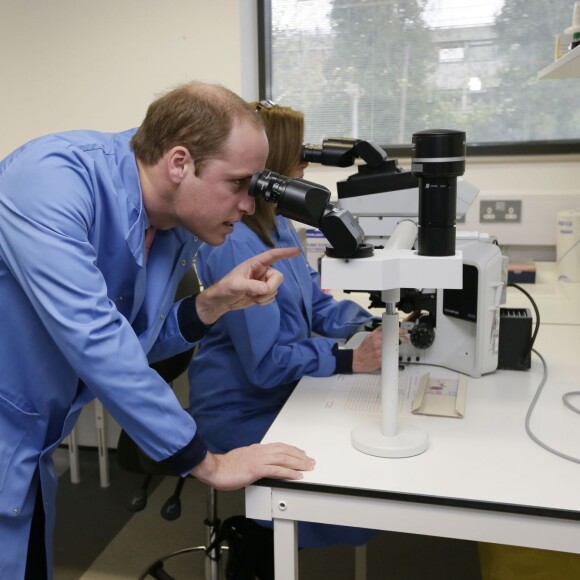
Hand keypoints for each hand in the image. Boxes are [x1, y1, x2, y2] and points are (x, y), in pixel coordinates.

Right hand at [190, 443, 315, 490]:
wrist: (214, 468)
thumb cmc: (225, 467)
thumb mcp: (242, 459)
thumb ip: (253, 459)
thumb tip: (260, 464)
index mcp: (257, 449)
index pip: (279, 447)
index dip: (292, 450)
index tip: (301, 453)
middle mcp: (260, 452)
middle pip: (285, 451)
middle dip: (299, 456)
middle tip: (310, 460)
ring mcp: (259, 459)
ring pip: (284, 458)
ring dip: (298, 463)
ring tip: (308, 467)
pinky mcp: (256, 469)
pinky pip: (277, 470)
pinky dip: (289, 472)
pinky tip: (297, 475)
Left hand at [195, 246, 300, 324]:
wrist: (221, 301)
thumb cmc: (225, 288)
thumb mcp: (235, 285)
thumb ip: (251, 285)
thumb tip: (266, 288)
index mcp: (255, 264)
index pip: (272, 255)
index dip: (285, 252)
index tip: (297, 251)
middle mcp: (261, 271)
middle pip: (278, 277)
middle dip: (271, 287)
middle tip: (258, 294)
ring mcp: (263, 282)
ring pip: (275, 289)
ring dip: (264, 296)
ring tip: (251, 296)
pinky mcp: (263, 292)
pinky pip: (272, 296)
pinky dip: (264, 301)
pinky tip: (253, 300)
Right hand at [352, 326, 408, 372]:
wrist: (357, 360)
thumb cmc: (363, 349)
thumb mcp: (369, 336)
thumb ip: (379, 331)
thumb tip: (387, 326)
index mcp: (375, 336)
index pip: (389, 330)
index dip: (398, 330)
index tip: (403, 331)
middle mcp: (378, 343)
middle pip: (393, 339)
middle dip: (401, 339)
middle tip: (405, 339)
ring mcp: (380, 352)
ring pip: (393, 348)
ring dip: (397, 347)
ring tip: (398, 346)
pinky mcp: (381, 360)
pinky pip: (390, 357)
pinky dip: (392, 355)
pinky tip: (391, 354)